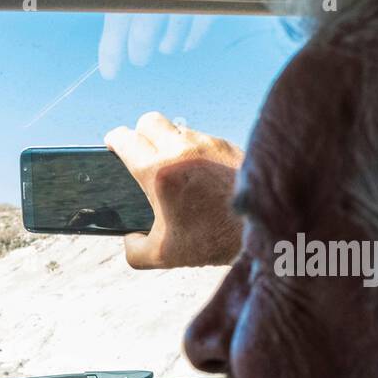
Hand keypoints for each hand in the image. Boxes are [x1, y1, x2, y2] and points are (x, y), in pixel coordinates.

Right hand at [104, 112, 243, 268]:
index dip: (114, 140)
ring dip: (168, 140)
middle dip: (139, 133)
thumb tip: (129, 239)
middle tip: (140, 152)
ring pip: (176, 128)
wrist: (263, 225)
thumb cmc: (212, 240)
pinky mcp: (226, 144)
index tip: (113, 146)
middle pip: (147, 121)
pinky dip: (193, 149)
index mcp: (158, 172)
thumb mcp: (163, 256)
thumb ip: (134, 250)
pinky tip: (198, 171)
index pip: (125, 138)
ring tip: (171, 164)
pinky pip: (201, 138)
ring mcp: (206, 143)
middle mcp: (180, 150)